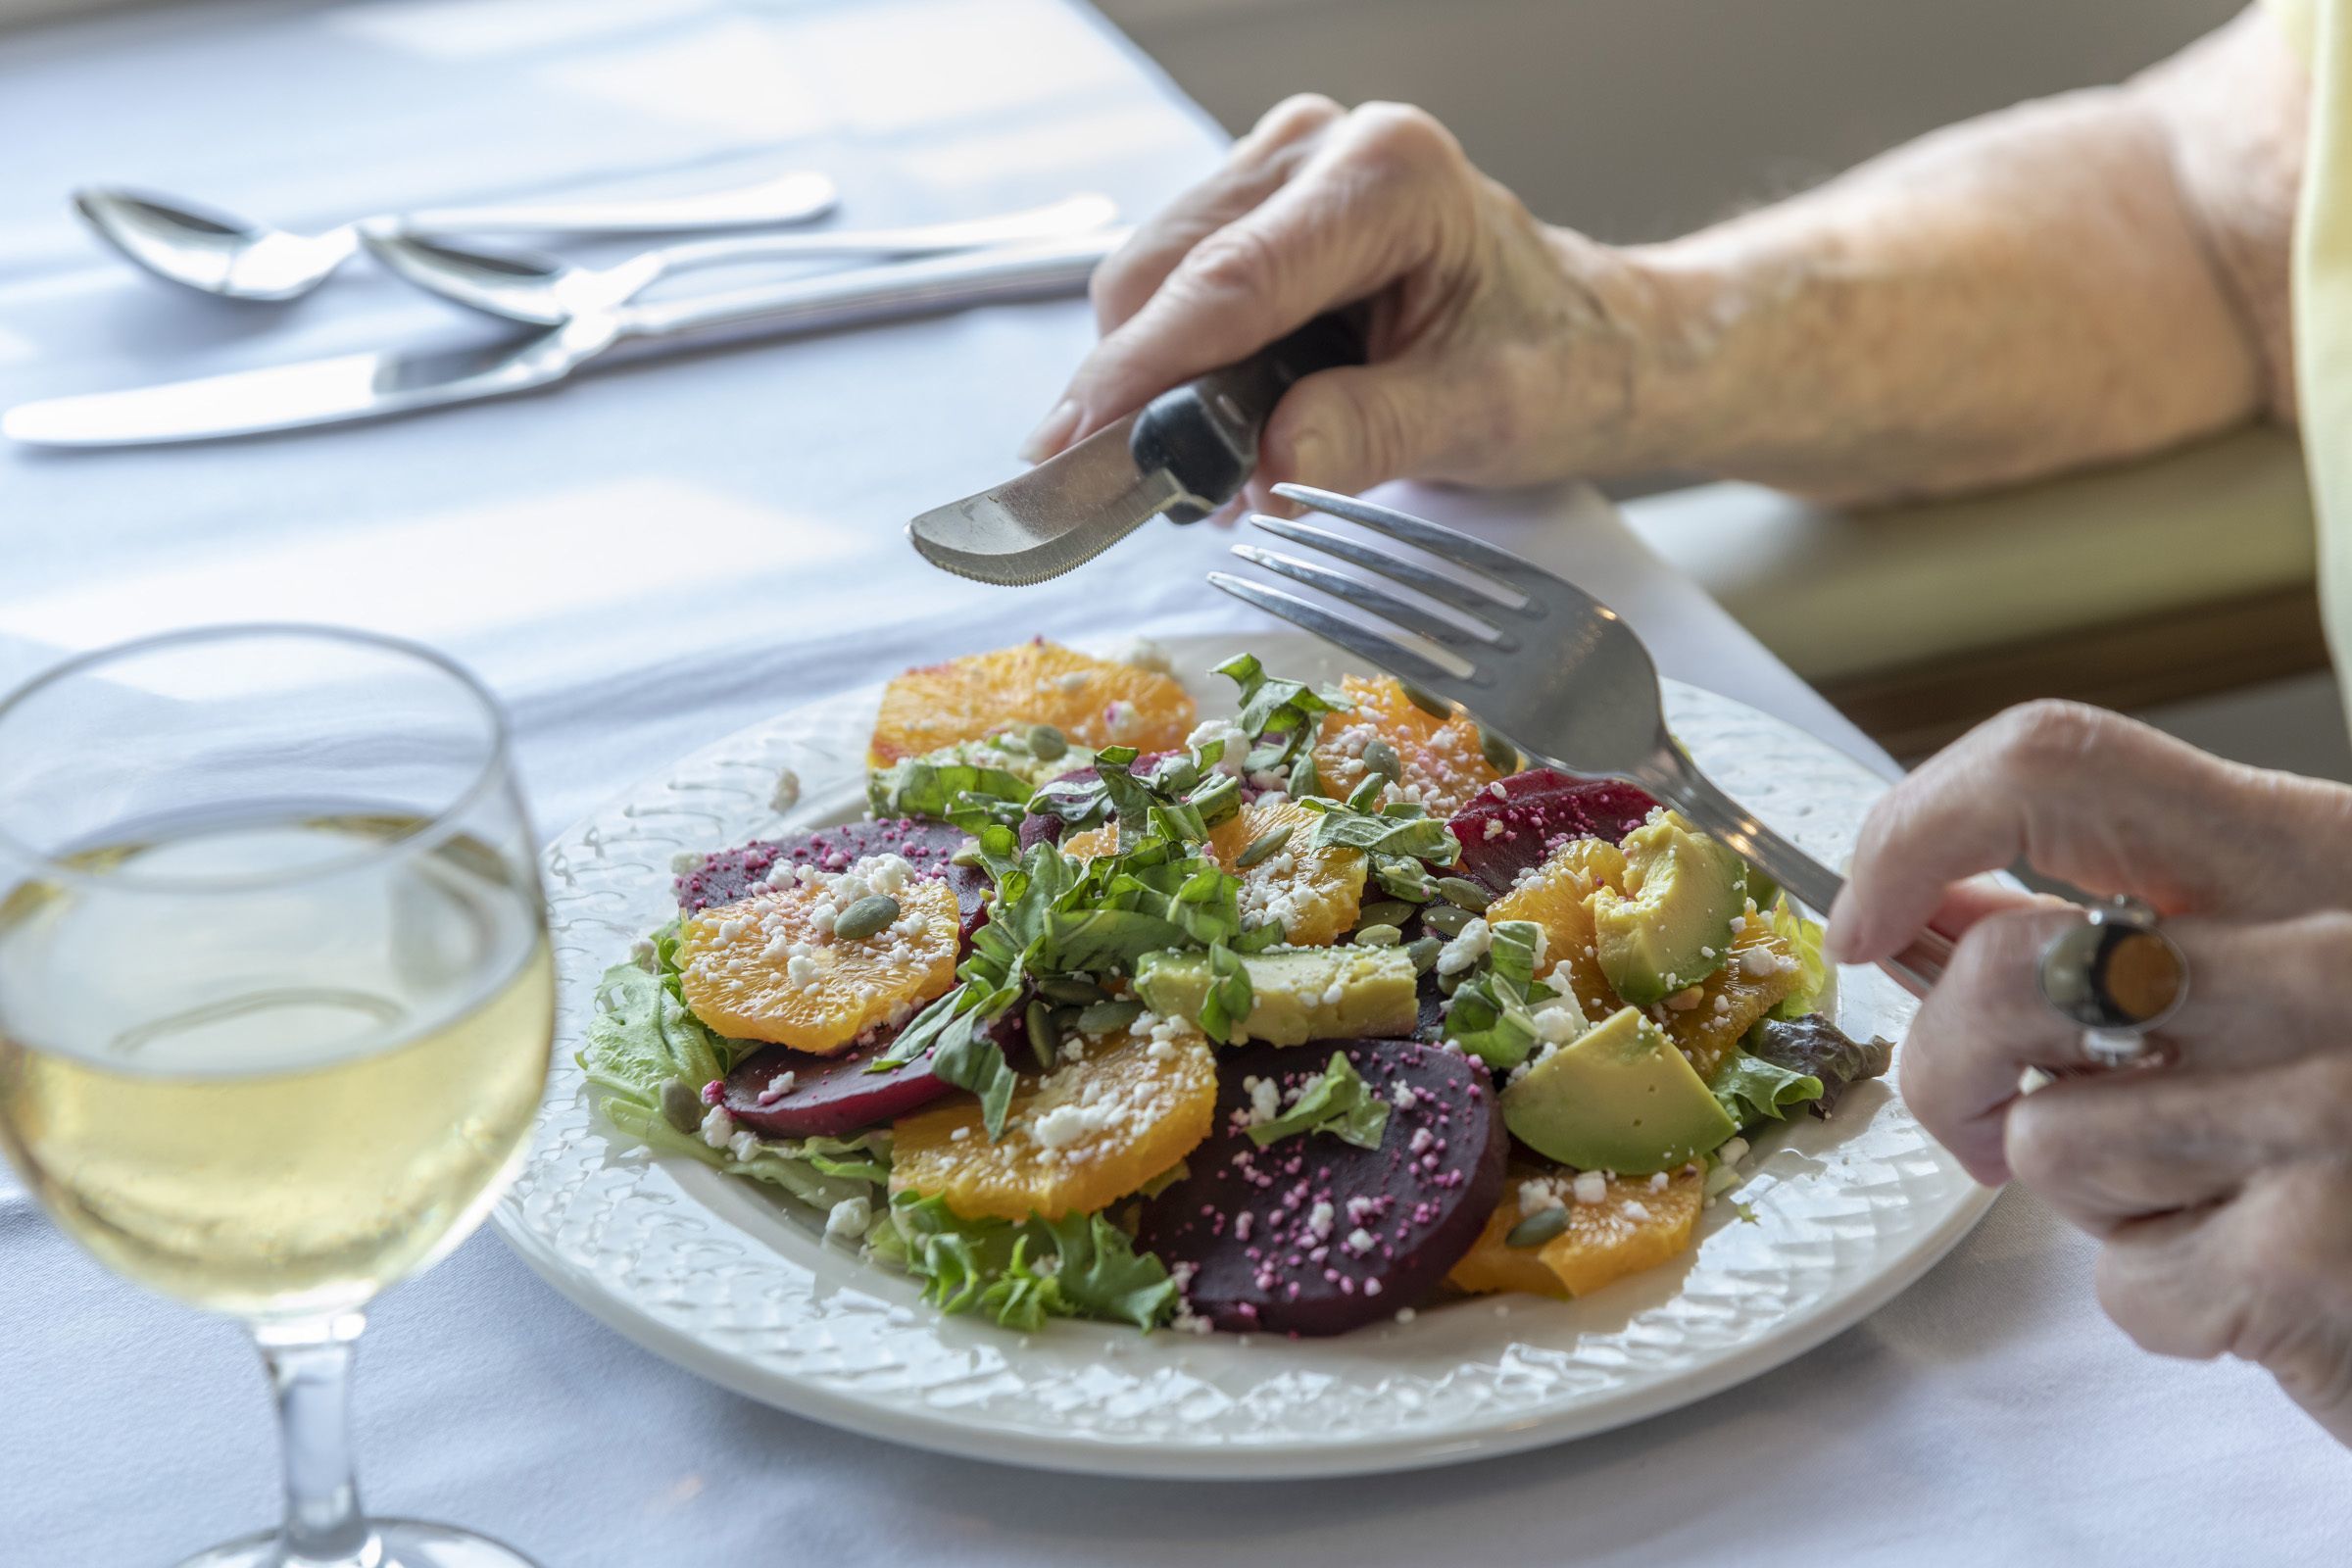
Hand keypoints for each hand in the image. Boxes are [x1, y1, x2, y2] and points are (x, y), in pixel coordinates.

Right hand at [1019, 96, 1661, 512]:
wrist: (1589, 344)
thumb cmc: (1555, 367)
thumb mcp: (1482, 417)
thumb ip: (1371, 435)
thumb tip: (1265, 465)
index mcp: (1391, 176)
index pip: (1232, 280)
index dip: (1143, 370)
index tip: (1078, 448)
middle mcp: (1324, 148)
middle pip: (1166, 273)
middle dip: (1138, 390)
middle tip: (1151, 498)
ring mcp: (1281, 168)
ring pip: (1150, 282)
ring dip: (1153, 386)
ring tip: (1209, 468)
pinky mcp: (1255, 204)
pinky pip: (1171, 289)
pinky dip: (1173, 368)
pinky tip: (1221, 422)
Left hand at [1827, 700, 2351, 1445]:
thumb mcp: (2283, 977)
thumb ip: (2116, 928)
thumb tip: (1912, 906)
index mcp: (2322, 853)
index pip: (2059, 762)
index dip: (1912, 827)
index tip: (1858, 920)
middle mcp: (2346, 953)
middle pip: (2008, 970)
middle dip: (1948, 1069)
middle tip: (1982, 1121)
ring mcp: (2343, 1099)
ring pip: (2049, 1135)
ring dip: (2088, 1195)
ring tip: (2202, 1196)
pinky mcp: (2327, 1251)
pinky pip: (2127, 1281)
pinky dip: (2163, 1301)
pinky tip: (2268, 1282)